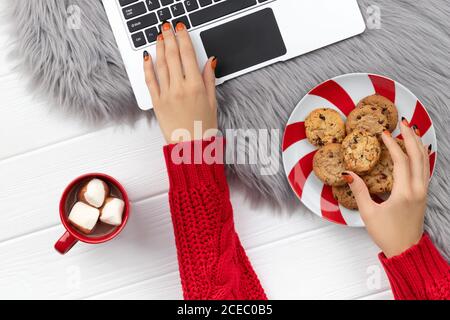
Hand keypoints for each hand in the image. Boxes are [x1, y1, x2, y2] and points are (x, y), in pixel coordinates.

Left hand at [143, 22, 217, 143]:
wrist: (190, 147)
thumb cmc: (203, 127)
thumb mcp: (212, 101)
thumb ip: (210, 79)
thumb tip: (210, 61)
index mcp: (196, 86)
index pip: (188, 55)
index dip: (184, 38)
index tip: (181, 29)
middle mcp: (180, 88)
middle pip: (173, 56)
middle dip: (170, 38)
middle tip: (167, 27)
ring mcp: (166, 94)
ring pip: (161, 65)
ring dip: (160, 48)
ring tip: (159, 37)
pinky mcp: (157, 102)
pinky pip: (150, 81)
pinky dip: (148, 67)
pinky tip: (147, 57)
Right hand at [343, 120, 430, 257]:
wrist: (406, 249)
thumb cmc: (387, 234)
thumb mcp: (368, 213)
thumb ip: (359, 191)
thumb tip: (348, 174)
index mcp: (405, 193)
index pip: (401, 161)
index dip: (392, 145)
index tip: (383, 134)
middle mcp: (418, 189)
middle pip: (418, 156)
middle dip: (410, 137)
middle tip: (402, 123)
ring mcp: (423, 192)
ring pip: (425, 161)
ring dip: (418, 144)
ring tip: (411, 130)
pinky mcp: (423, 195)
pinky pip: (426, 169)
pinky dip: (423, 156)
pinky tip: (419, 150)